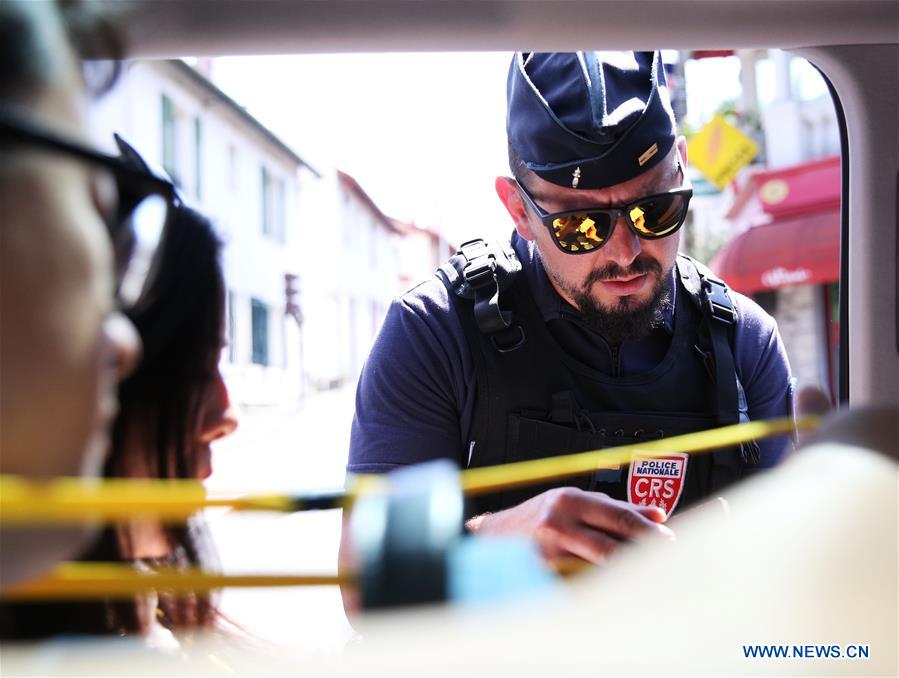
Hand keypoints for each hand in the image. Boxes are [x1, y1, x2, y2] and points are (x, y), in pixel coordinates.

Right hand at [466, 487, 674, 565]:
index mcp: (570, 500)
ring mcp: (548, 552)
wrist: (495, 536)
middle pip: (610, 545)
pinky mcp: (542, 574)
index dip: (647, 531)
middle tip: (667, 561)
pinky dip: (600, 584)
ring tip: (645, 574)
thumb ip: (617, 507)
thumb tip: (658, 514)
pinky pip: (580, 582)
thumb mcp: (574, 502)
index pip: (618, 516)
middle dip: (641, 554)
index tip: (670, 540)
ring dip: (624, 571)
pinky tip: (614, 586)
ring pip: (597, 567)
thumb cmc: (538, 517)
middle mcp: (558, 523)